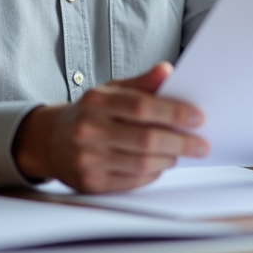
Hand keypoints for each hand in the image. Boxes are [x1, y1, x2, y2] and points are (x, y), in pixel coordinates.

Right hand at [13, 62, 208, 192]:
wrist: (51, 141)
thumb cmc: (90, 113)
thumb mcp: (111, 90)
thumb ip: (142, 83)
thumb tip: (167, 70)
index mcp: (96, 102)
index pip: (141, 107)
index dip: (174, 113)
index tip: (197, 117)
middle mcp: (88, 130)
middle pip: (145, 139)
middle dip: (180, 142)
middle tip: (200, 143)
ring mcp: (88, 159)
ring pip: (142, 164)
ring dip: (169, 159)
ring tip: (181, 152)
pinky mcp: (91, 182)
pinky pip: (132, 181)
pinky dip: (153, 173)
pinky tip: (161, 164)